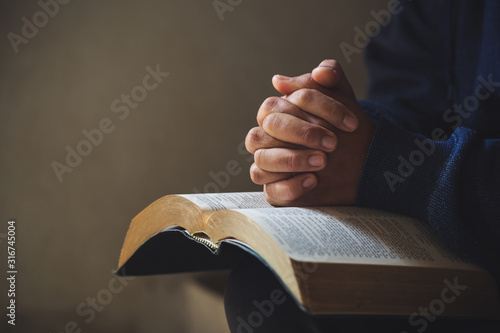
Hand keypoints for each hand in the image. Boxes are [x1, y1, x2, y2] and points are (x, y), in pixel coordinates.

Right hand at [246, 60, 374, 205]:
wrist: (361, 161)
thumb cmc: (344, 127)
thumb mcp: (342, 98)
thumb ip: (329, 77)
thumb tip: (300, 76)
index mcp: (274, 112)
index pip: (276, 104)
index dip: (315, 108)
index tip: (349, 121)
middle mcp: (265, 139)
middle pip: (265, 131)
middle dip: (301, 134)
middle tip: (333, 142)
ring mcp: (268, 165)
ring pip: (261, 161)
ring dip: (292, 160)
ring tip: (322, 161)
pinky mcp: (276, 190)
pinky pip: (272, 191)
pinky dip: (291, 186)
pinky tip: (314, 180)